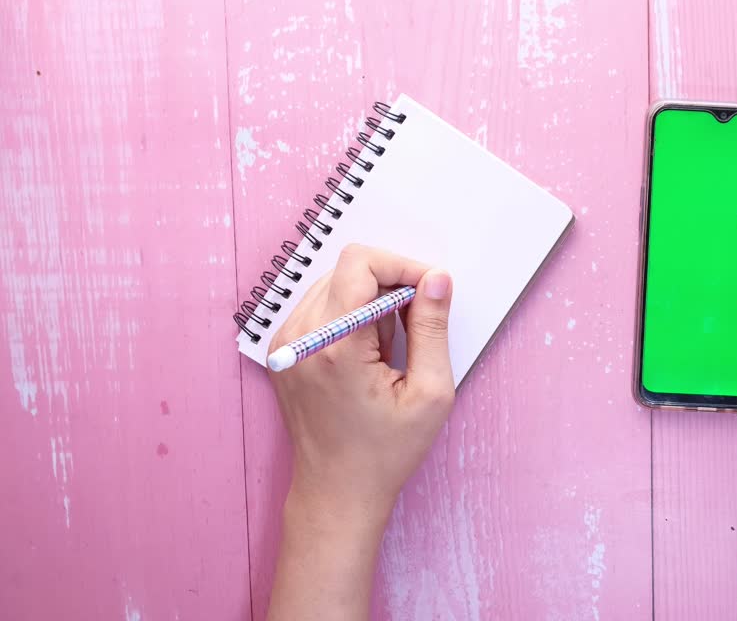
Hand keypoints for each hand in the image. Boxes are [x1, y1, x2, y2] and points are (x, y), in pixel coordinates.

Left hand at [268, 243, 454, 520]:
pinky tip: (366, 354)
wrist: (336, 492)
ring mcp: (284, 343)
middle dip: (389, 285)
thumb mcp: (430, 392)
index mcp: (335, 346)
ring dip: (369, 301)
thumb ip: (432, 327)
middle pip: (347, 269)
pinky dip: (350, 315)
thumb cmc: (386, 452)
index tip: (429, 291)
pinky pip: (321, 306)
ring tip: (387, 349)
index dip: (402, 266)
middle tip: (413, 328)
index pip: (360, 263)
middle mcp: (299, 338)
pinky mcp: (281, 350)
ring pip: (334, 284)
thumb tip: (436, 279)